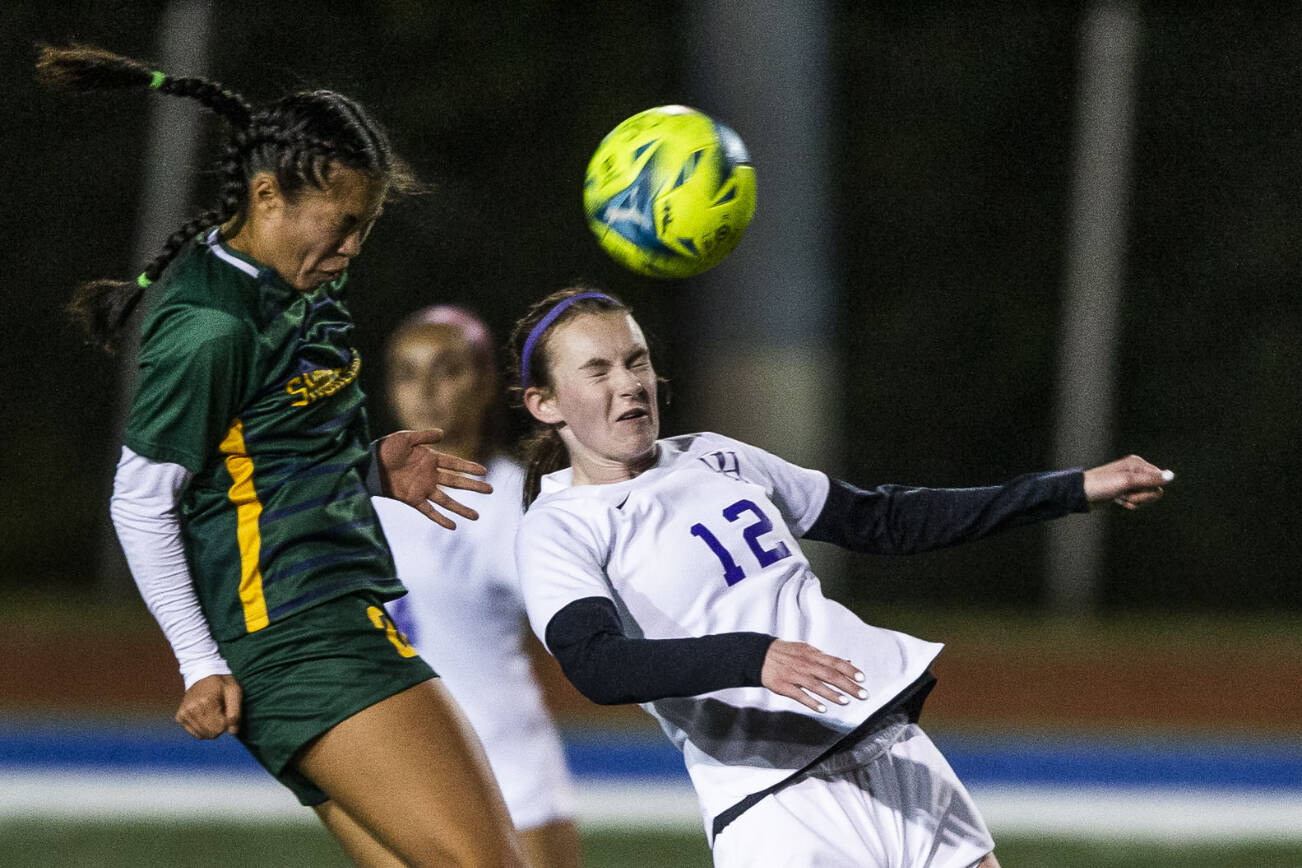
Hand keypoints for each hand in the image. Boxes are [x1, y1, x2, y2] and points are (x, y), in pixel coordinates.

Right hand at [176, 674, 241, 738]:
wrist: (203, 673)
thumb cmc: (222, 683)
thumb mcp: (234, 691)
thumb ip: (235, 712)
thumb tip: (233, 732)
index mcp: (206, 701)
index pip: (219, 728)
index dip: (227, 723)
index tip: (227, 711)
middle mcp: (192, 708)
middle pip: (211, 734)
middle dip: (219, 727)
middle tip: (221, 711)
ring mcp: (184, 713)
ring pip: (202, 735)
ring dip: (211, 728)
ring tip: (213, 712)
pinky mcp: (180, 717)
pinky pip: (195, 733)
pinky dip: (202, 729)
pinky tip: (205, 716)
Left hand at [376, 429, 492, 529]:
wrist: (368, 464)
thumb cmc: (386, 448)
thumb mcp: (405, 438)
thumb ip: (424, 436)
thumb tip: (443, 433)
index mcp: (430, 459)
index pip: (455, 463)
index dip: (469, 467)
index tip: (484, 471)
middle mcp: (430, 475)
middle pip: (456, 482)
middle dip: (473, 486)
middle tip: (490, 490)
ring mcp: (422, 488)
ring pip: (447, 500)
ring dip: (461, 508)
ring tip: (477, 517)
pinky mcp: (412, 499)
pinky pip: (429, 511)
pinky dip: (440, 518)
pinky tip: (453, 526)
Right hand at [760, 640, 867, 712]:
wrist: (760, 656)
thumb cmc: (788, 654)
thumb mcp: (808, 651)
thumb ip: (828, 659)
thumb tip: (848, 662)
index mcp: (813, 655)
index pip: (835, 662)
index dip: (850, 670)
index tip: (862, 678)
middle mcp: (806, 664)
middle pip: (830, 675)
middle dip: (848, 685)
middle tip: (863, 695)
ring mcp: (795, 675)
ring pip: (816, 685)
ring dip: (832, 694)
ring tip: (846, 702)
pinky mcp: (784, 686)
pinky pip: (799, 695)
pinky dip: (811, 702)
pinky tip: (822, 709)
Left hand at [1082, 454, 1173, 510]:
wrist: (1081, 495)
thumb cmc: (1101, 485)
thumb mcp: (1127, 482)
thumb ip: (1150, 480)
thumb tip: (1171, 476)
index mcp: (1137, 463)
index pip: (1159, 480)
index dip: (1150, 489)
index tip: (1135, 490)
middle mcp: (1136, 471)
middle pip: (1154, 490)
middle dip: (1142, 497)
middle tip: (1126, 495)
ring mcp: (1131, 482)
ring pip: (1146, 497)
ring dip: (1134, 501)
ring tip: (1119, 497)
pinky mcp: (1126, 492)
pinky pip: (1137, 502)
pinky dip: (1129, 504)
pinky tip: (1118, 501)